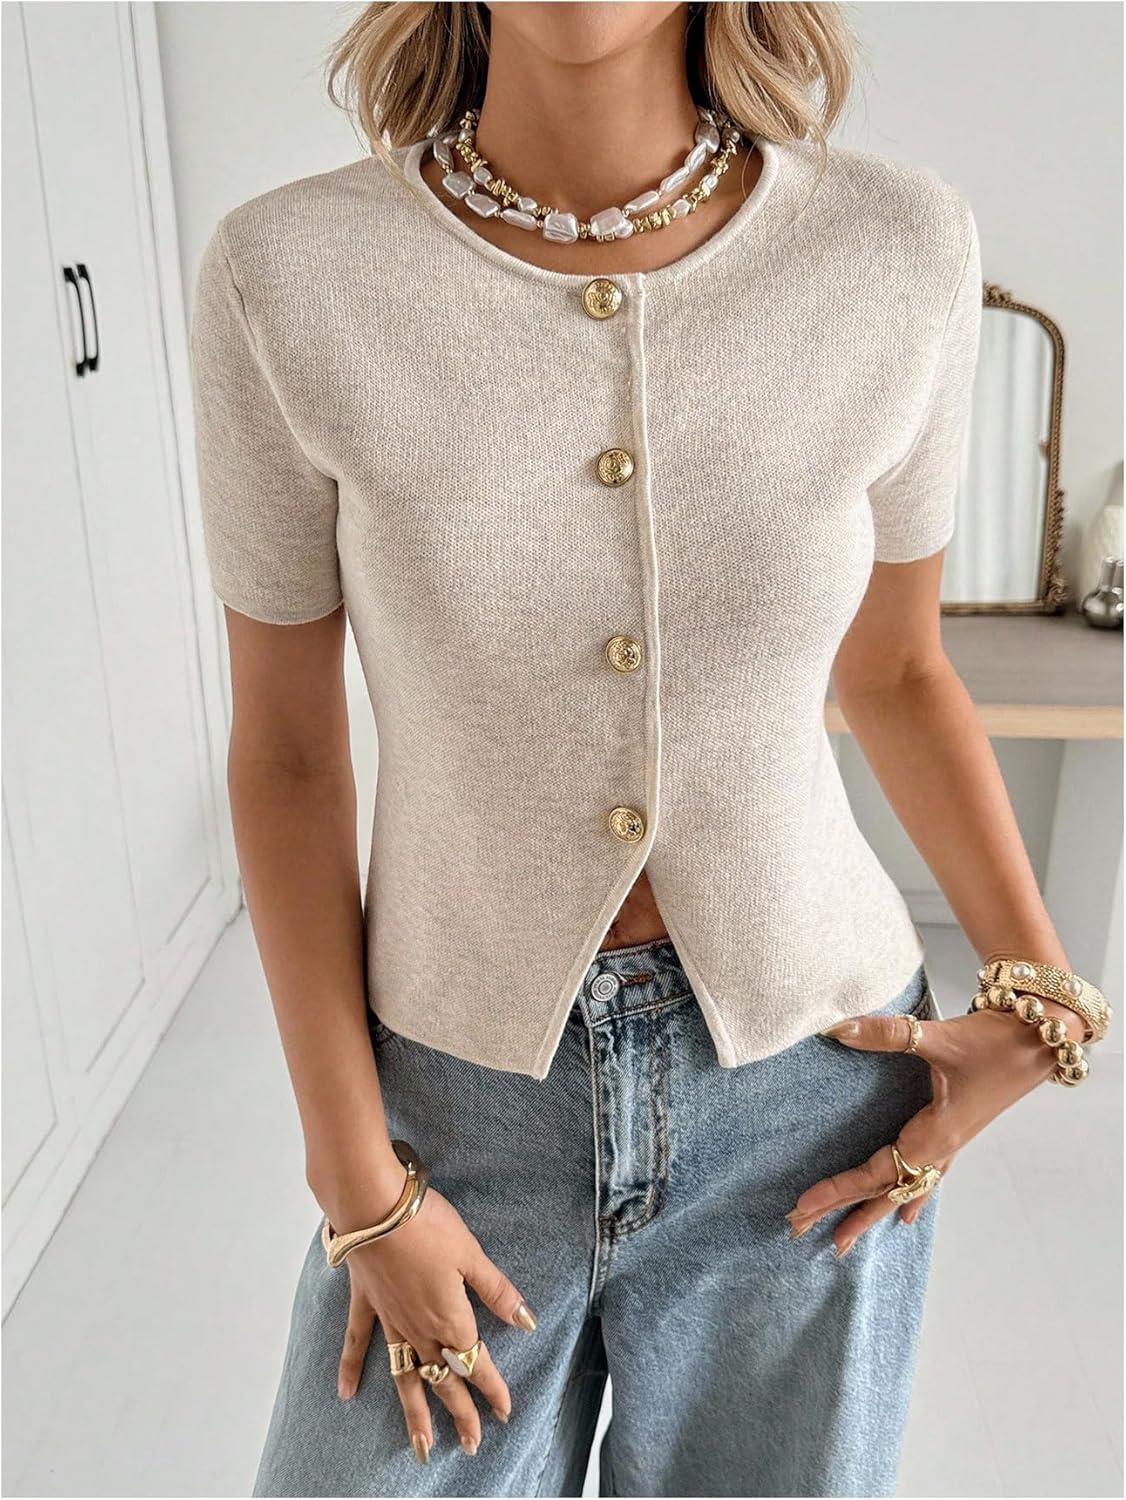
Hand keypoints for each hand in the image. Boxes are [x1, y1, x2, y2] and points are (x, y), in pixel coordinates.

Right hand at [334, 1187, 535, 1462]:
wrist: (375, 1206)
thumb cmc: (427, 1225)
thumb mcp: (471, 1255)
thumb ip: (497, 1291)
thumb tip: (527, 1321)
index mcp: (450, 1319)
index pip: (476, 1363)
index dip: (492, 1388)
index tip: (504, 1411)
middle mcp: (419, 1329)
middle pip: (443, 1380)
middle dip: (460, 1413)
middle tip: (471, 1445)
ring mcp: (390, 1320)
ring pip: (404, 1377)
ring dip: (414, 1412)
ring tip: (421, 1447)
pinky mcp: (366, 1302)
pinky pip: (359, 1342)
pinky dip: (351, 1368)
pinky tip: (346, 1393)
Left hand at [785, 999, 1079, 1255]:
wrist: (1043, 1037)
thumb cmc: (997, 1042)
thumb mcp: (940, 1038)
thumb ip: (888, 1034)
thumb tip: (838, 1029)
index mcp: (936, 1135)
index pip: (878, 1172)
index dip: (839, 1189)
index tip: (804, 1205)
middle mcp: (942, 1147)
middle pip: (886, 1190)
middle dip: (845, 1211)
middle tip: (802, 1230)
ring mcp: (951, 1143)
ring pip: (905, 1188)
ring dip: (872, 1210)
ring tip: (845, 1239)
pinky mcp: (956, 1130)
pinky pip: (928, 1175)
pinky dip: (910, 1195)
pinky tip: (907, 1215)